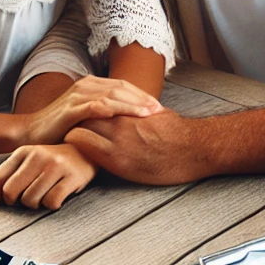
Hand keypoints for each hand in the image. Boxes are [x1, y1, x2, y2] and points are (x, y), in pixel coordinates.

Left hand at [0, 143, 96, 210]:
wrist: (86, 152)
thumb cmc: (53, 162)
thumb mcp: (29, 162)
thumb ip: (7, 179)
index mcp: (25, 150)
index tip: (0, 204)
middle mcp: (39, 155)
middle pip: (11, 191)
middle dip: (17, 201)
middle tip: (27, 198)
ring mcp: (56, 165)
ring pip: (30, 200)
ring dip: (36, 204)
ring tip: (45, 195)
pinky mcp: (72, 176)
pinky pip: (51, 202)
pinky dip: (53, 205)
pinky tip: (58, 196)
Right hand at [20, 75, 162, 145]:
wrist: (30, 133)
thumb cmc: (61, 129)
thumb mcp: (87, 118)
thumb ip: (105, 114)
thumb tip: (131, 122)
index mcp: (91, 85)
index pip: (123, 86)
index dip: (141, 95)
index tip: (158, 106)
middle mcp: (86, 86)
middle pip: (122, 88)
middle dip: (142, 98)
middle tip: (159, 109)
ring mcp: (78, 95)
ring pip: (112, 95)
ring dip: (133, 104)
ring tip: (149, 113)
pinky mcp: (71, 108)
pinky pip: (97, 106)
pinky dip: (114, 110)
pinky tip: (127, 116)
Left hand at [65, 107, 200, 184]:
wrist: (194, 149)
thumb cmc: (181, 133)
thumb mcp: (158, 115)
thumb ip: (140, 112)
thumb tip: (138, 111)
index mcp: (129, 110)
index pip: (95, 104)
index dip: (87, 112)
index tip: (83, 121)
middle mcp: (120, 121)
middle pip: (84, 115)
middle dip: (76, 123)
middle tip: (71, 133)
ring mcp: (117, 139)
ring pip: (79, 130)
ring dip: (74, 137)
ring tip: (72, 146)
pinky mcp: (117, 160)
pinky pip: (85, 149)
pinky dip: (78, 151)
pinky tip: (78, 158)